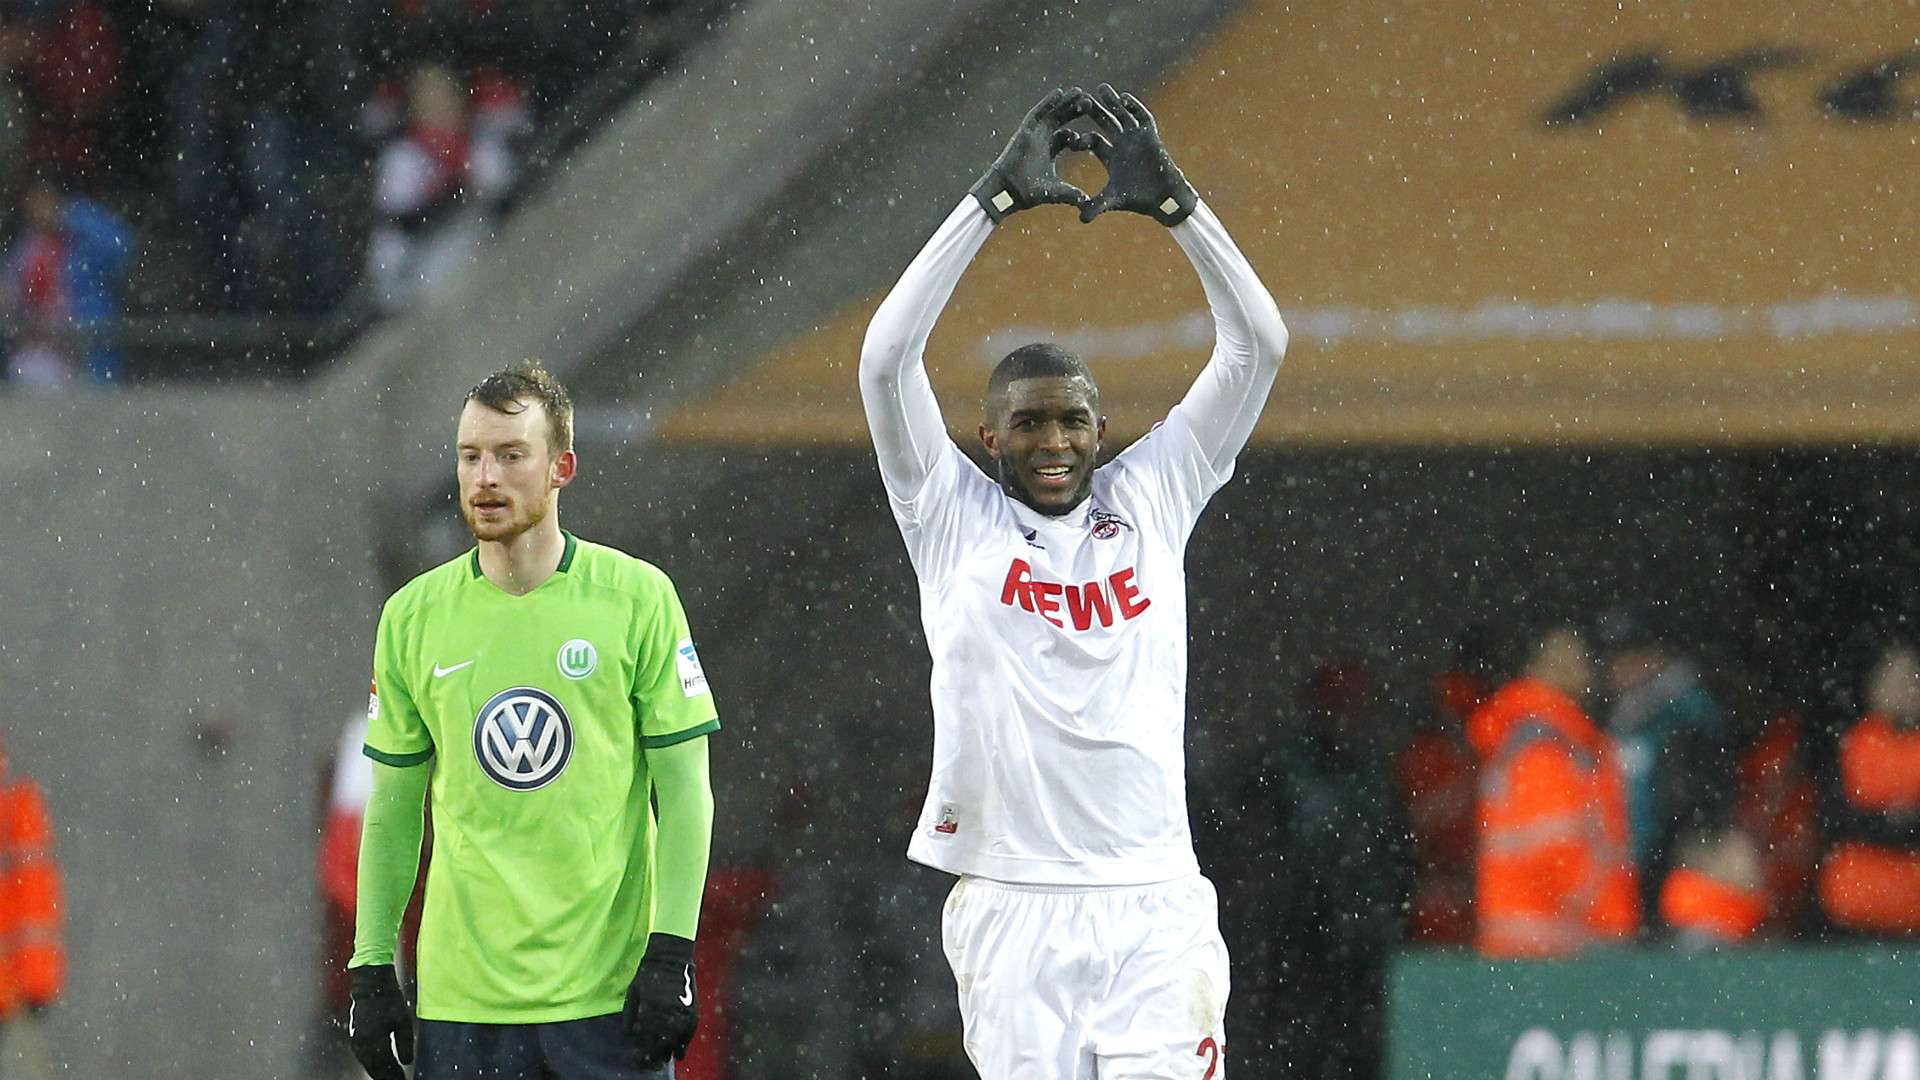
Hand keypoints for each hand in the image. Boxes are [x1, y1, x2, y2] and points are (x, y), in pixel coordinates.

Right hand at [347, 965, 413, 1079]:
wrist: (371, 986)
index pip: (386, 1066)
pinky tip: (381, 1070)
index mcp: (374, 1040)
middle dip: (387, 1077)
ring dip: (380, 1074)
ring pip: (369, 1066)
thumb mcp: (403, 1021)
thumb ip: (405, 1043)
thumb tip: (407, 1062)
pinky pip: (365, 1059)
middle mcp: (362, 1044)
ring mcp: (357, 1043)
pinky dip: (373, 1067)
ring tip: (392, 1078)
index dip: (395, 1076)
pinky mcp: (356, 1040)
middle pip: (376, 1069)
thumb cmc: (390, 1001)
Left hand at [624, 933, 697, 1068]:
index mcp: (648, 1007)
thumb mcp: (633, 993)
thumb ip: (629, 1015)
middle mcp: (664, 1010)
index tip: (639, 1061)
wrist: (670, 958)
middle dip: (654, 1055)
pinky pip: (688, 1033)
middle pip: (659, 1041)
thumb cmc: (647, 975)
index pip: (644, 1036)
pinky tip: (680, 1054)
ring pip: (675, 1039)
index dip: (641, 1051)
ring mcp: (680, 1010)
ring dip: (669, 1053)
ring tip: (664, 1062)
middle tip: (651, 1066)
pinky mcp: (692, 1009)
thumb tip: (629, 1036)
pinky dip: (684, 1044)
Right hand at [970, 87, 1099, 221]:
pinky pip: (1038, 113)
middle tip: (1090, 101)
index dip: (1080, 133)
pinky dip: (1048, 103)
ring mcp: (1034, 133)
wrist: (1008, 191)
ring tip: (1079, 91)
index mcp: (1050, 151)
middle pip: (1061, 120)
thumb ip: (1072, 194)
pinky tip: (1060, 93)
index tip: (1095, 129)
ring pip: (1052, 113)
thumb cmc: (1028, 192)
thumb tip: (1088, 202)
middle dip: (1075, 111)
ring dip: (1065, 102)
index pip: (1068, 137)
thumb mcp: (1056, 191)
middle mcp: (1042, 139)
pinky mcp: (1025, 130)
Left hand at [1078, 84, 1197, 225]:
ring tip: (1101, 88)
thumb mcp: (1113, 200)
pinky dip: (1134, 108)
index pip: (1092, 140)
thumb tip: (1079, 218)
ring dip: (1113, 102)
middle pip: (1105, 122)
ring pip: (1122, 115)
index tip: (1068, 134)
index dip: (1081, 138)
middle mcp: (1121, 143)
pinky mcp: (1150, 135)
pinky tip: (1124, 98)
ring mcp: (1136, 138)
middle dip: (1094, 111)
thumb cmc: (1138, 199)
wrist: (1163, 197)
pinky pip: (1142, 117)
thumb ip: (1095, 206)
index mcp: (1110, 156)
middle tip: (1080, 98)